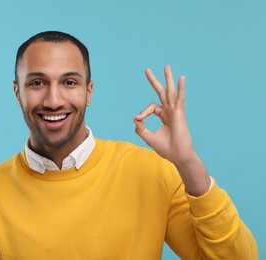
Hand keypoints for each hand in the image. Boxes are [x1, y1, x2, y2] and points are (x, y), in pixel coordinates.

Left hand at [133, 66, 209, 195]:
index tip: (139, 119)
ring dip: (168, 79)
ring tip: (166, 67)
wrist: (178, 156)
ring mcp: (175, 112)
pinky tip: (181, 78)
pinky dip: (180, 88)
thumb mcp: (149, 137)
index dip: (143, 112)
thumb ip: (141, 128)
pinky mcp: (179, 114)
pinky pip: (180, 99)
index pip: (151, 108)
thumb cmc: (167, 148)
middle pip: (162, 93)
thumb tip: (135, 117)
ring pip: (170, 92)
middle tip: (147, 70)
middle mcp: (170, 112)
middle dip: (154, 81)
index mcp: (164, 116)